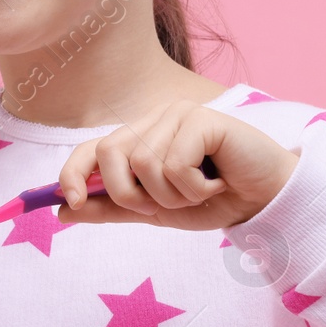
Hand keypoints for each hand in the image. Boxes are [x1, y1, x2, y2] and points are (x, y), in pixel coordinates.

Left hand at [55, 100, 299, 229]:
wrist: (263, 202)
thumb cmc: (212, 201)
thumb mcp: (155, 211)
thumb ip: (111, 208)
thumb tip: (62, 209)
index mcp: (138, 139)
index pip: (90, 149)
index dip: (73, 172)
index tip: (70, 201)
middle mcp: (153, 120)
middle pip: (110, 154)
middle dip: (131, 194)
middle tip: (166, 204)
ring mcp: (177, 114)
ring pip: (144, 164)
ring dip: (172, 195)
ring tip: (200, 191)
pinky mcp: (202, 117)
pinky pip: (174, 163)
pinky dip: (194, 188)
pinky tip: (217, 182)